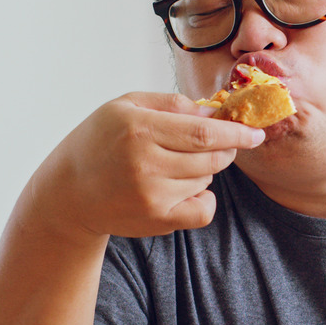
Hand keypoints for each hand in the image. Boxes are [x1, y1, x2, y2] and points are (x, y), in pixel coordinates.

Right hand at [27, 92, 264, 239]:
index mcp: (139, 128)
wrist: (69, 193)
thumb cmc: (101, 141)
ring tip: (176, 164)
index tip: (256, 132)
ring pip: (207, 180)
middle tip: (221, 144)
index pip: (204, 132)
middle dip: (227, 149)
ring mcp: (152, 195)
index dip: (236, 132)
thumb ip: (172, 103)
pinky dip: (205, 199)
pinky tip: (189, 189)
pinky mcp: (157, 220)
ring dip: (205, 170)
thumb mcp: (126, 106)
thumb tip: (215, 111)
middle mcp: (146, 163)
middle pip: (212, 158)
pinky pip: (204, 210)